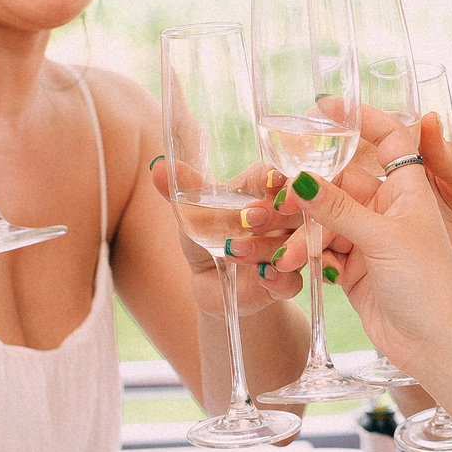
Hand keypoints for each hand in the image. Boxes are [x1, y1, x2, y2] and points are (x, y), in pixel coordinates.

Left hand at [145, 158, 305, 314]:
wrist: (210, 282)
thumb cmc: (206, 236)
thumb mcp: (192, 212)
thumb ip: (183, 189)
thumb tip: (158, 168)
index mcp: (263, 191)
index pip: (274, 177)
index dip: (273, 176)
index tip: (268, 178)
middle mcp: (284, 218)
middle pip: (293, 210)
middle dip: (274, 213)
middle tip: (253, 218)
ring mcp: (289, 250)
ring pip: (293, 246)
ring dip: (265, 247)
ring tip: (234, 250)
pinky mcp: (286, 282)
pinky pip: (292, 281)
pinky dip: (281, 280)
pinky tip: (265, 277)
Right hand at [295, 117, 451, 376]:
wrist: (438, 343)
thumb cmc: (429, 284)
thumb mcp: (382, 239)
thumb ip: (338, 208)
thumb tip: (299, 177)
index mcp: (407, 189)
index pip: (388, 139)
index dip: (360, 119)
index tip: (324, 107)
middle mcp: (388, 209)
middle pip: (340, 183)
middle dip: (308, 191)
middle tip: (277, 199)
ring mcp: (370, 239)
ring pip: (325, 220)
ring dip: (302, 233)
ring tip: (284, 253)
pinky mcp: (355, 269)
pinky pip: (321, 250)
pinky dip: (304, 255)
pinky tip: (288, 265)